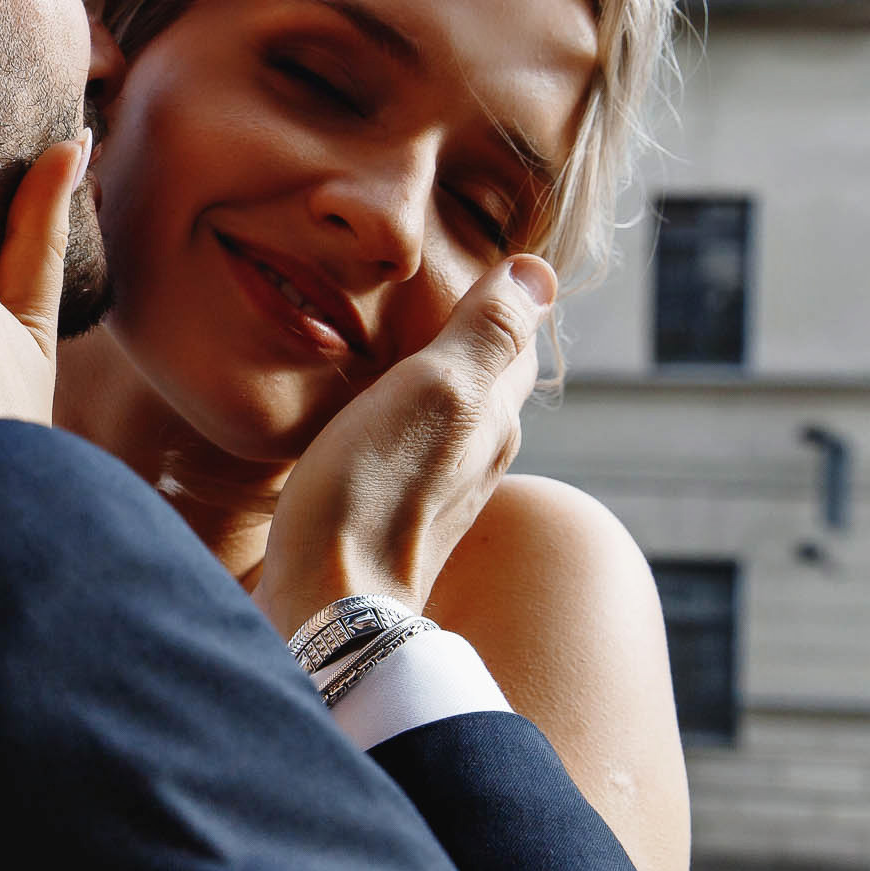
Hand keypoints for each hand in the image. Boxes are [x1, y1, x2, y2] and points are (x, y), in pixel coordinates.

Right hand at [250, 257, 557, 637]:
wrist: (329, 604)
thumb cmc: (372, 490)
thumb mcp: (432, 390)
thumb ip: (485, 332)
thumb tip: (539, 270)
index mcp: (496, 417)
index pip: (515, 340)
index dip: (496, 301)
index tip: (468, 266)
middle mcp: (481, 459)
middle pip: (485, 383)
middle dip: (466, 342)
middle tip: (428, 298)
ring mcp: (440, 496)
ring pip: (448, 422)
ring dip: (430, 386)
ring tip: (394, 353)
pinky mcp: (397, 523)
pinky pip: (410, 456)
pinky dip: (398, 426)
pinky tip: (363, 424)